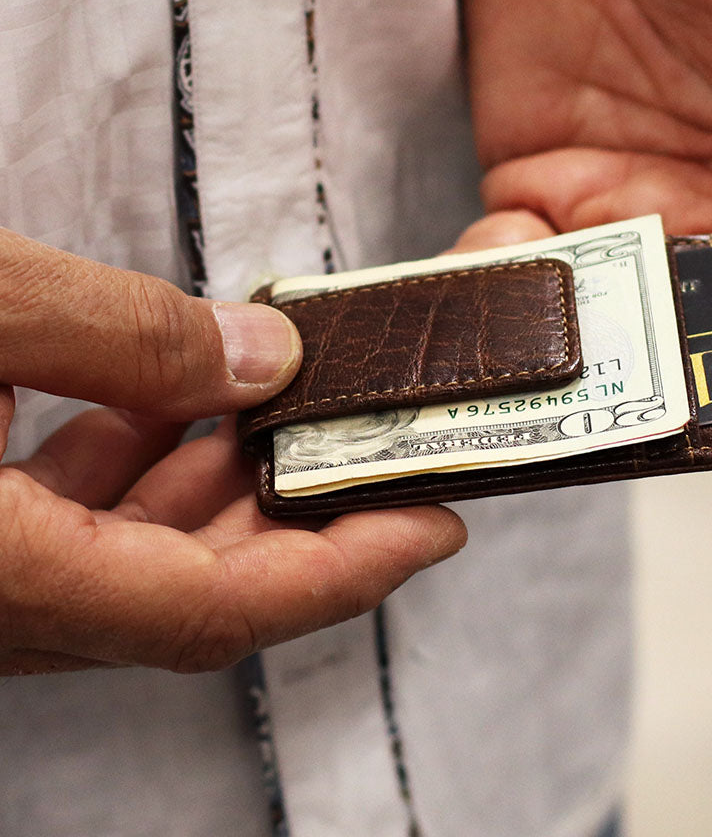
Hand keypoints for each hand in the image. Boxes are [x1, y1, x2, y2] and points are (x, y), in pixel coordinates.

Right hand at [0, 231, 465, 673]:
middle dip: (300, 517)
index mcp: (0, 570)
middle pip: (190, 587)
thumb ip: (127, 337)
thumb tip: (265, 357)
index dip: (347, 571)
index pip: (215, 608)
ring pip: (130, 557)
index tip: (434, 527)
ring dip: (218, 485)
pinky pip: (68, 522)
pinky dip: (133, 463)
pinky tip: (164, 400)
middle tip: (380, 456)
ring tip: (285, 413)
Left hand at [464, 0, 711, 380]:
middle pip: (693, 329)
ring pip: (601, 315)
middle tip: (607, 415)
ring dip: (566, 352)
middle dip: (656, 380)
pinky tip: (474, 300)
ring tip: (526, 378)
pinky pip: (519, 265)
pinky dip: (497, 295)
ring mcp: (622, 202)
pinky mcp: (537, 186)